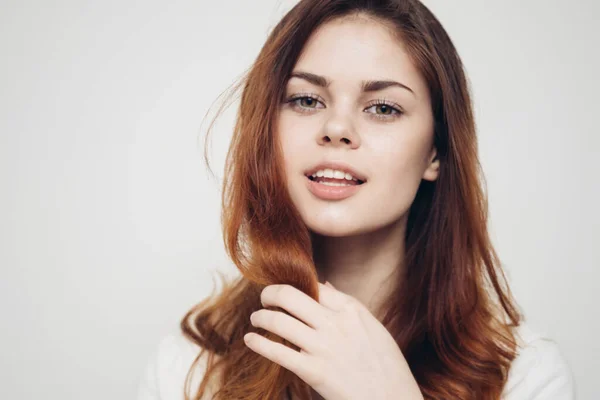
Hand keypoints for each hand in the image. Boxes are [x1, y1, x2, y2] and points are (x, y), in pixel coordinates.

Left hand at [243, 282, 423, 399]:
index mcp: (351, 310)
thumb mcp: (372, 327)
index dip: (294, 284)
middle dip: (270, 293)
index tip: (285, 290)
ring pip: (279, 320)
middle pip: (290, 295)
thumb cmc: (386, 365)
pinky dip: (258, 343)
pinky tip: (250, 339)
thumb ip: (347, 305)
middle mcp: (335, 324)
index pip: (313, 284)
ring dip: (261, 317)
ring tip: (256, 318)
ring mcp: (323, 347)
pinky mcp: (313, 372)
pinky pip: (277, 352)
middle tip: (264, 298)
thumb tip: (326, 285)